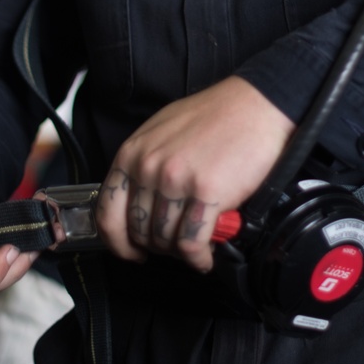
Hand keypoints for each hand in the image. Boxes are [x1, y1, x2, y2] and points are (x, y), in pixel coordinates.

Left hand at [95, 77, 294, 271]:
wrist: (256, 105)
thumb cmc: (214, 116)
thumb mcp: (162, 131)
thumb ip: (144, 165)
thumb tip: (140, 204)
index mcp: (132, 152)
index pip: (107, 212)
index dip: (118, 242)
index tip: (131, 252)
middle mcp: (148, 167)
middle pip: (139, 230)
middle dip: (157, 246)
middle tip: (175, 246)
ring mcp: (176, 180)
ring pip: (165, 240)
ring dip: (180, 253)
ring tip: (195, 250)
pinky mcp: (207, 192)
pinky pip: (191, 242)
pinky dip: (198, 258)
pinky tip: (205, 257)